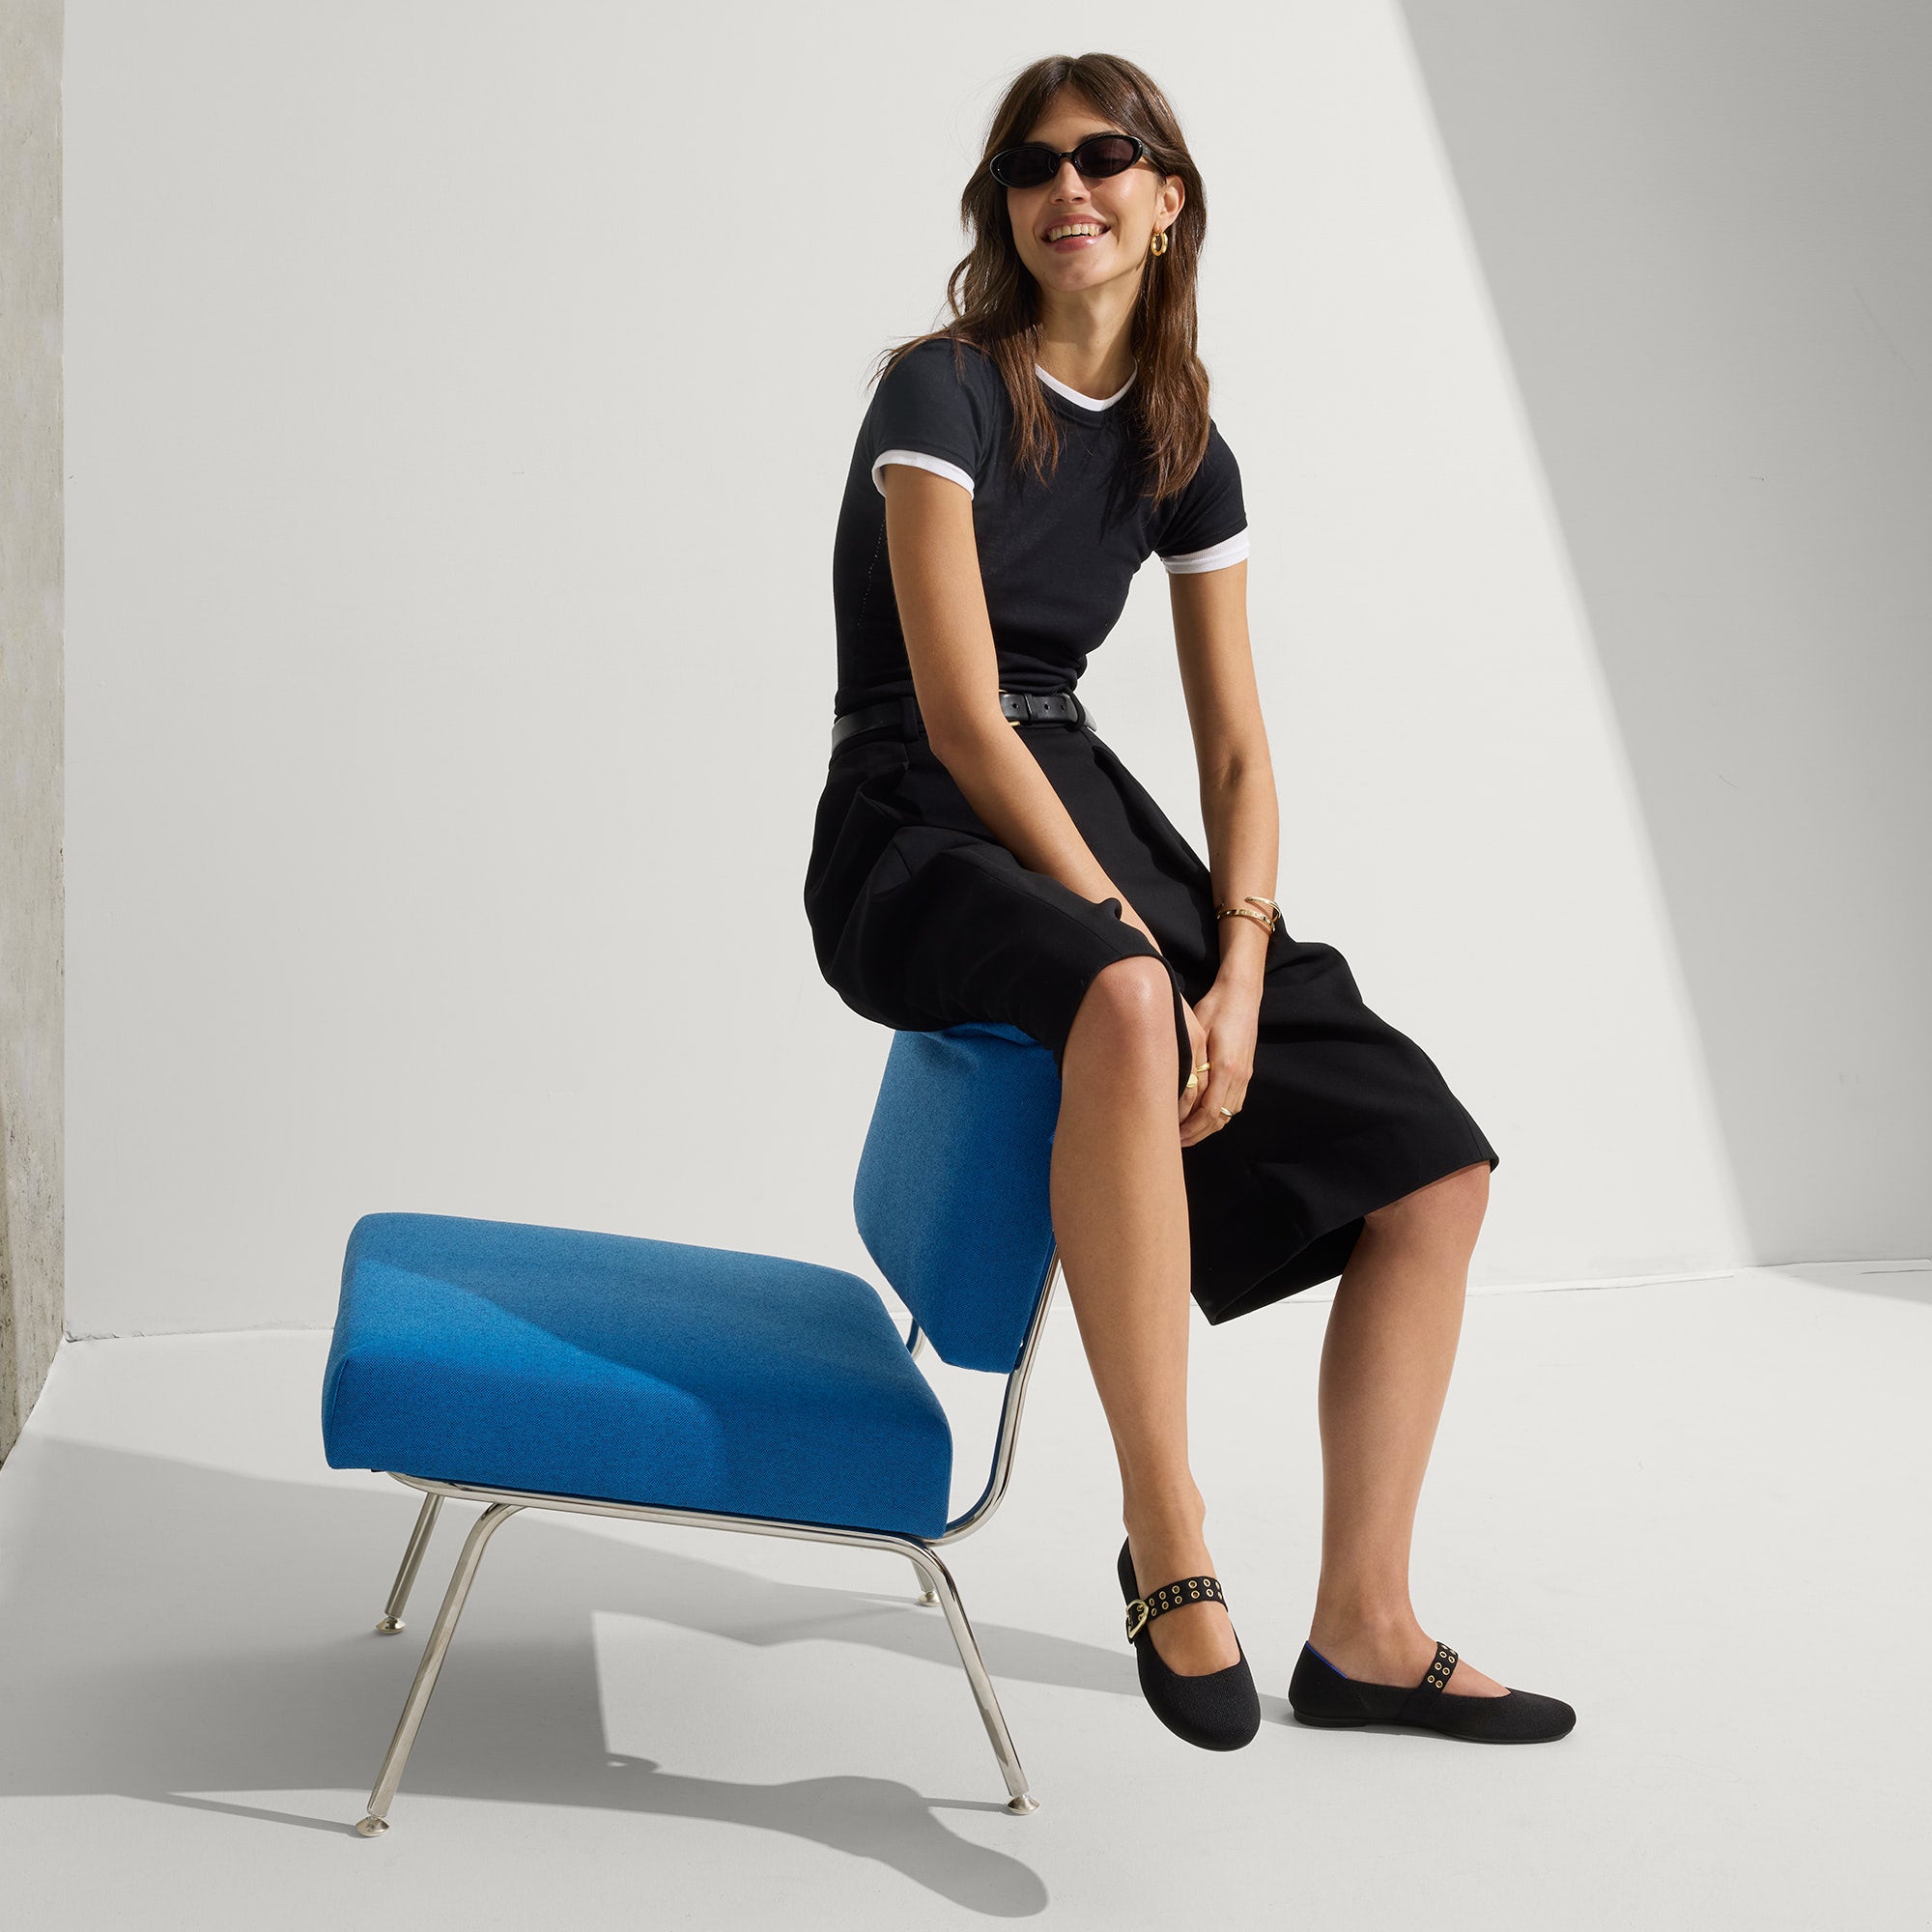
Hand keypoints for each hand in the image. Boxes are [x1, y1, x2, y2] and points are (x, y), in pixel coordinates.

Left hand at [1177, 979, 1258, 1147]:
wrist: (1241, 994)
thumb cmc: (1215, 1008)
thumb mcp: (1196, 1033)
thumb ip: (1190, 1063)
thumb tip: (1176, 1092)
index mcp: (1225, 1068)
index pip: (1208, 1112)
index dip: (1190, 1128)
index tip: (1172, 1133)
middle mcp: (1239, 1076)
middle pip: (1219, 1119)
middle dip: (1197, 1134)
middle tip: (1175, 1141)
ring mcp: (1245, 1076)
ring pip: (1228, 1114)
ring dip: (1207, 1128)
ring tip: (1186, 1133)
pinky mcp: (1247, 1072)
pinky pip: (1234, 1103)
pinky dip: (1218, 1116)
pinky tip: (1202, 1117)